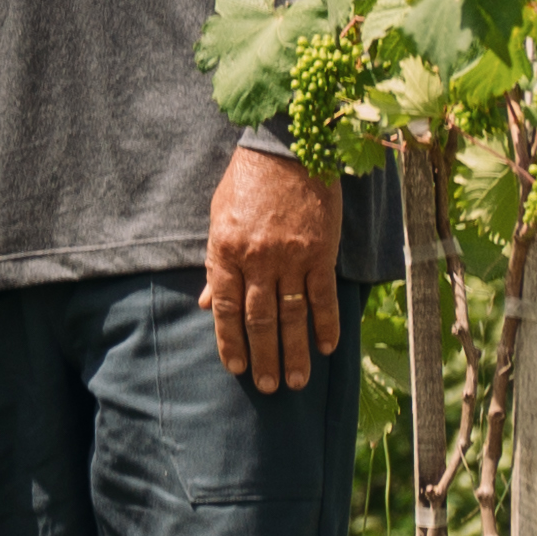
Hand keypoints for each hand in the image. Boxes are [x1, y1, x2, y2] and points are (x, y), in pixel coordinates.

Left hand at [204, 145, 349, 395]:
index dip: (230, 342)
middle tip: (269, 386)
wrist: (286, 149)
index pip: (227, 309)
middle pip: (259, 319)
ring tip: (296, 381)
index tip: (237, 368)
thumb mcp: (218, 218)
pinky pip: (323, 295)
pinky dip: (326, 323)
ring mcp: (291, 257)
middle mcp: (257, 260)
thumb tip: (208, 304)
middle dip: (264, 356)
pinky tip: (328, 347)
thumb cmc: (247, 182)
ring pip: (292, 315)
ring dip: (295, 351)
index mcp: (226, 251)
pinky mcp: (320, 251)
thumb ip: (215, 264)